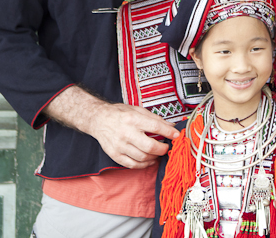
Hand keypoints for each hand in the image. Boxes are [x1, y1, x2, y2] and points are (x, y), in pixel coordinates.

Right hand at [44, 86, 179, 168]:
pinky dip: (144, 165)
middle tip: (167, 147)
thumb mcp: (138, 110)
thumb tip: (171, 127)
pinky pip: (133, 165)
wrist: (98, 119)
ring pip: (142, 158)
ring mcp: (120, 146)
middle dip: (163, 149)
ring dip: (154, 157)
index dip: (169, 133)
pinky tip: (149, 160)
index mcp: (133, 119)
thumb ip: (155, 119)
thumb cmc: (120, 114)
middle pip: (150, 147)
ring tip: (158, 153)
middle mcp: (126, 133)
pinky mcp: (115, 155)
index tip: (177, 136)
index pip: (156, 127)